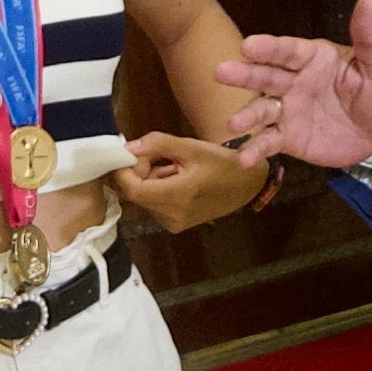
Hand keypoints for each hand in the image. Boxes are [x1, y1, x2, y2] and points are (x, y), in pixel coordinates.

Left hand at [114, 131, 263, 232]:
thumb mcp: (190, 147)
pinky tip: (175, 179)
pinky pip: (153, 204)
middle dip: (138, 172)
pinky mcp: (175, 225)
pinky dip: (156, 189)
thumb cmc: (222, 163)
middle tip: (160, 156)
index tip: (131, 152)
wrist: (247, 186)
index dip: (124, 170)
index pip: (132, 189)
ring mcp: (174, 223)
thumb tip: (127, 147)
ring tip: (173, 167)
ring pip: (143, 199)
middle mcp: (172, 216)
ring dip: (148, 180)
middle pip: (136, 193)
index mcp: (178, 196)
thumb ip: (156, 145)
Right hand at [218, 0, 371, 172]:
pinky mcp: (288, 137)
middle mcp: (294, 80)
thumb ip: (369, 39)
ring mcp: (288, 109)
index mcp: (314, 58)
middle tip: (221, 71)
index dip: (269, 48)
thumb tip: (369, 0)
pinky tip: (243, 160)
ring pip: (262, 109)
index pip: (288, 51)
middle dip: (244, 75)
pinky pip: (269, 142)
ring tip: (233, 125)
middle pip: (266, 76)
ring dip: (246, 116)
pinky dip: (255, 150)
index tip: (248, 45)